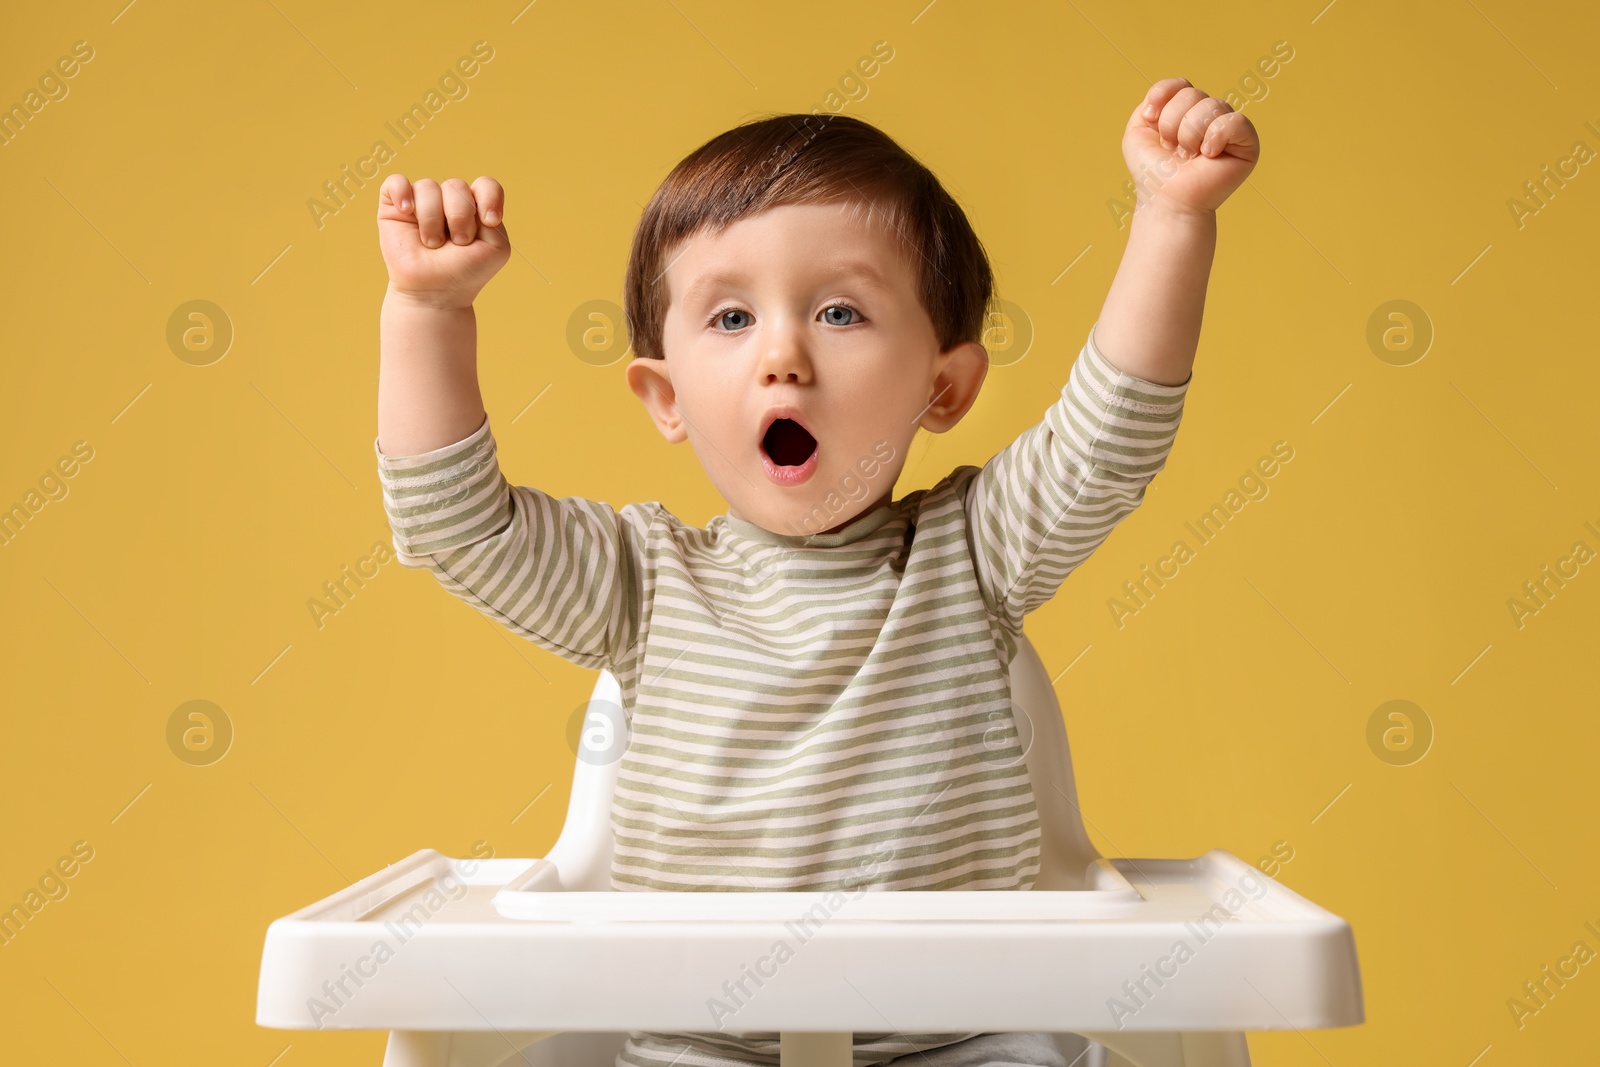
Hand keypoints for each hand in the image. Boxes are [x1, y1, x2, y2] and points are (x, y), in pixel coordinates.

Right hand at [377, 174, 511, 307]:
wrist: (435, 293)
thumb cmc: (465, 271)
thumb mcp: (496, 248)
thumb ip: (494, 216)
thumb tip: (471, 195)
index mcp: (475, 206)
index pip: (485, 185)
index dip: (489, 198)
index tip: (490, 222)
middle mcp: (448, 200)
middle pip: (456, 186)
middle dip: (460, 218)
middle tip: (457, 244)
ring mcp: (421, 202)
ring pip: (428, 187)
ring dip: (433, 220)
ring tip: (432, 243)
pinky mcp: (394, 207)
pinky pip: (395, 183)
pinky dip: (402, 193)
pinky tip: (407, 212)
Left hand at [1122, 78, 1258, 217]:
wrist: (1167, 201)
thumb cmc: (1154, 173)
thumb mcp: (1137, 131)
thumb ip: (1149, 102)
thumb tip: (1172, 92)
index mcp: (1188, 111)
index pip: (1181, 84)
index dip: (1162, 98)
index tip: (1151, 123)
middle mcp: (1210, 116)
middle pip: (1192, 94)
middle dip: (1172, 124)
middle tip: (1174, 150)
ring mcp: (1229, 128)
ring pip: (1210, 106)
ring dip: (1189, 135)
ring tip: (1189, 156)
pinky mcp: (1247, 143)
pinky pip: (1235, 122)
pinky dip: (1215, 137)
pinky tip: (1209, 156)